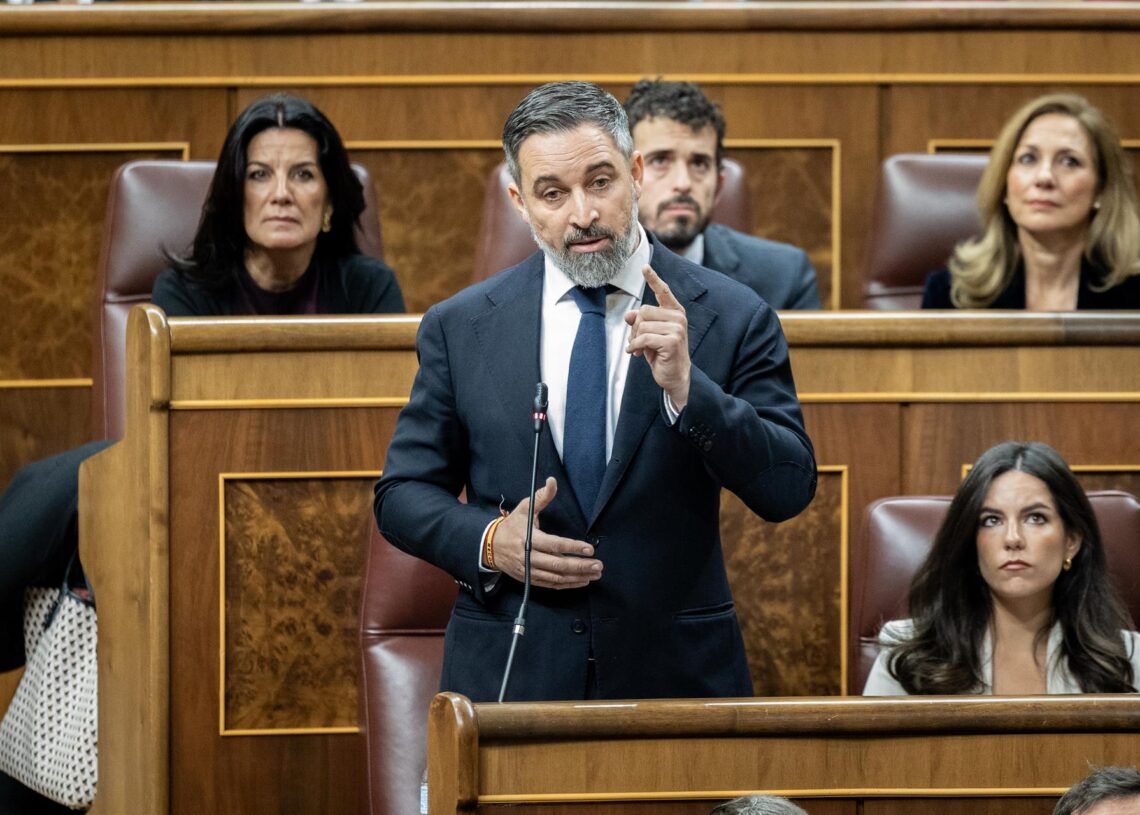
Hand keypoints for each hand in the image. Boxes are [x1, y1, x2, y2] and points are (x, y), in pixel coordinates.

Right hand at [491, 477, 602, 588]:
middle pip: (558, 565)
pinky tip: (581, 581)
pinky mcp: (530, 579)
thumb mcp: (524, 508)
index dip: (573, 547)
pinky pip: (551, 584)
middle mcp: (530, 557)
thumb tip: (552, 481)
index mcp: (530, 539)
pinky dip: (567, 584)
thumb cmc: (512, 526)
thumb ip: (542, 497)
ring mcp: (530, 571)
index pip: (555, 545)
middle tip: (598, 565)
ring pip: (557, 577)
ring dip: (577, 577)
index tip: (589, 549)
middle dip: (580, 566)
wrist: (491, 547)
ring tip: (595, 574)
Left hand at [625, 265, 690, 408]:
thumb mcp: (649, 336)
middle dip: (635, 328)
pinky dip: (636, 346)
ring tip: (639, 349)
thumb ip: (641, 323)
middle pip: (644, 311)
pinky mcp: (672, 341)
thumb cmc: (663, 355)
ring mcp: (677, 328)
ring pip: (642, 325)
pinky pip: (644, 338)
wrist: (676, 377)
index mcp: (674, 312)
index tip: (644, 267)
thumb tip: (629, 314)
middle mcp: (678, 317)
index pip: (663, 291)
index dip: (653, 279)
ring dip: (635, 339)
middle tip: (636, 342)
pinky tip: (636, 354)